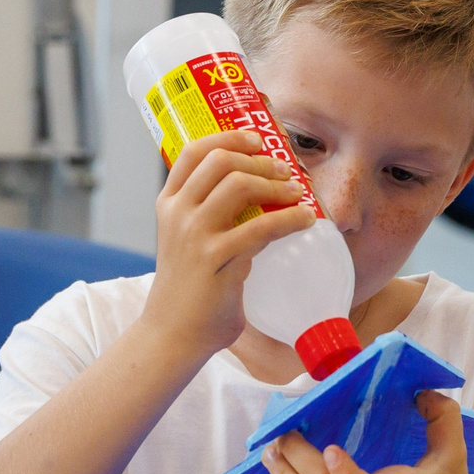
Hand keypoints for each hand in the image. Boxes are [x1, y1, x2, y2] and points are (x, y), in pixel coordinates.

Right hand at [143, 130, 318, 361]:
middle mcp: (177, 213)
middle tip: (285, 170)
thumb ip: (213, 221)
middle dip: (260, 160)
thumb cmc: (189, 293)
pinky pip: (260, 227)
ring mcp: (194, 235)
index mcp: (168, 205)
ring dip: (276, 184)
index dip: (227, 137)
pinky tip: (304, 220)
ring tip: (298, 193)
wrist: (172, 336)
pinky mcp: (215, 259)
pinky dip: (289, 219)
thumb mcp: (190, 244)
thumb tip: (262, 202)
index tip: (256, 139)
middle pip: (220, 161)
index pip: (193, 152)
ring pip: (239, 184)